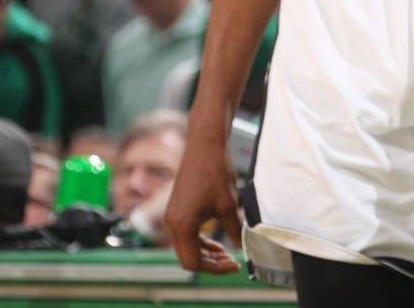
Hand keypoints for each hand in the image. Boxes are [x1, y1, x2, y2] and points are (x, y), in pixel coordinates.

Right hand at [165, 137, 243, 274]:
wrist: (205, 144)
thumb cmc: (215, 171)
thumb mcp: (229, 205)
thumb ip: (234, 229)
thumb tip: (242, 246)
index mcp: (181, 225)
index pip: (193, 261)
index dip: (214, 268)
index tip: (233, 264)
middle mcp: (171, 223)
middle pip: (187, 256)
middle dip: (210, 262)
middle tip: (232, 261)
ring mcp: (172, 215)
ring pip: (186, 245)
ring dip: (205, 252)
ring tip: (226, 252)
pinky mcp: (177, 207)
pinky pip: (186, 233)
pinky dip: (200, 239)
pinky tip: (216, 238)